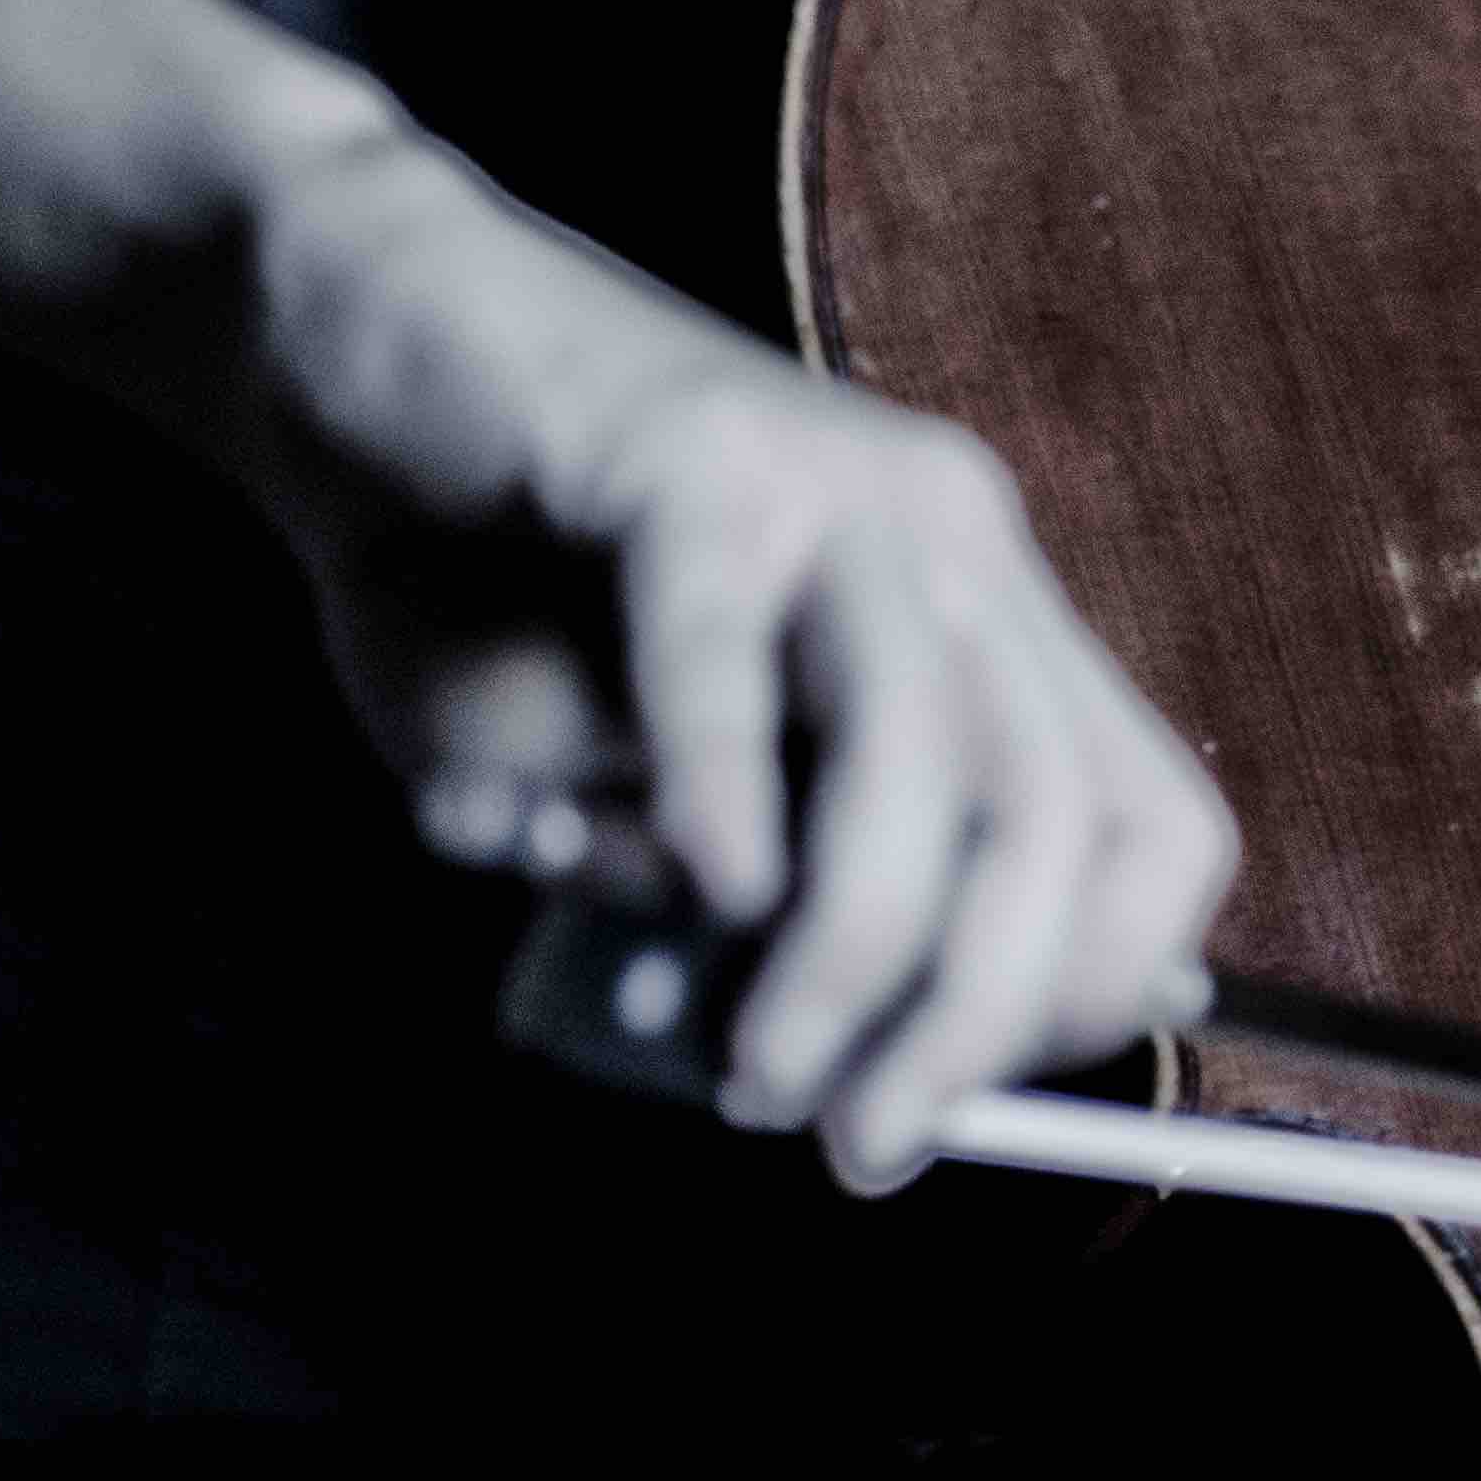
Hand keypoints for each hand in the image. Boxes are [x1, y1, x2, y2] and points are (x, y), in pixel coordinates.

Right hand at [229, 126, 1237, 1186]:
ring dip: (851, 947)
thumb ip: (722, 904)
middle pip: (1054, 814)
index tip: (940, 1098)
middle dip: (970, 1021)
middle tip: (851, 1140)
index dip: (1083, 993)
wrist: (335, 340)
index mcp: (969, 613)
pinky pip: (725, 652)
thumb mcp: (630, 782)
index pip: (1145, 828)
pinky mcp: (685, 451)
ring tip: (751, 1061)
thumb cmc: (475, 576)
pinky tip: (692, 877)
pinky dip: (719, 791)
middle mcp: (939, 536)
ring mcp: (825, 479)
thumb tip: (797, 1046)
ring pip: (923, 750)